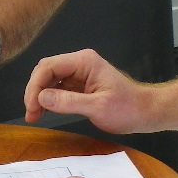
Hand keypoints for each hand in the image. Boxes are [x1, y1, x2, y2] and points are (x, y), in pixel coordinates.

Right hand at [22, 49, 155, 132]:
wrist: (145, 113)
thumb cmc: (128, 108)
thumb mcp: (98, 107)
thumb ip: (69, 102)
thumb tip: (42, 98)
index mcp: (84, 62)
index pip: (49, 67)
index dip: (36, 86)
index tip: (32, 107)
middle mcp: (79, 64)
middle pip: (46, 71)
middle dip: (35, 91)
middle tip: (31, 113)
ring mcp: (78, 74)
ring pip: (49, 80)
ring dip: (39, 97)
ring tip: (34, 115)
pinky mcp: (78, 86)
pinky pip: (56, 89)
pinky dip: (47, 100)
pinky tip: (44, 112)